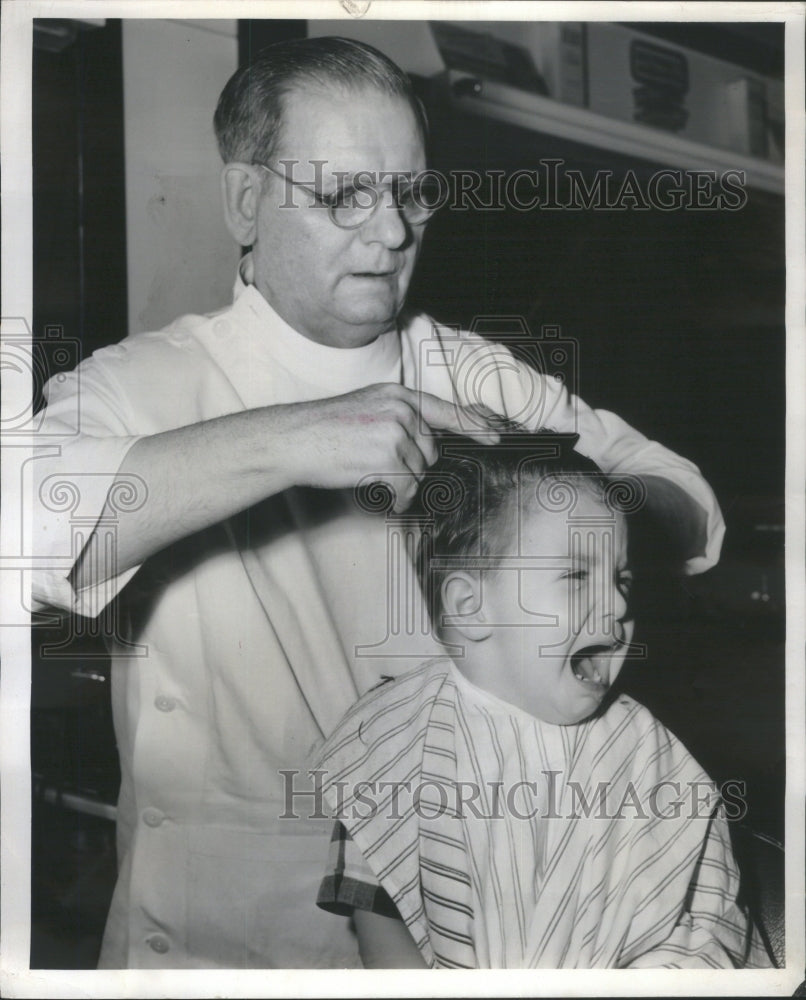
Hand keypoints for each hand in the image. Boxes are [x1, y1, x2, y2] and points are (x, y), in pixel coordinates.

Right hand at [279, 383, 499, 511]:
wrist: (294, 439)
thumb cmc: (325, 429)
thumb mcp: (368, 408)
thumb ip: (399, 418)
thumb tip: (428, 444)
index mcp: (398, 396)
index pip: (445, 410)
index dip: (473, 425)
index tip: (495, 437)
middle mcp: (402, 411)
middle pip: (430, 452)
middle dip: (411, 466)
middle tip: (376, 463)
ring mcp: (396, 434)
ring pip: (418, 474)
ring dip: (398, 482)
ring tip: (366, 471)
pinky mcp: (388, 459)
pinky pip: (406, 490)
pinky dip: (394, 498)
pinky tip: (373, 489)